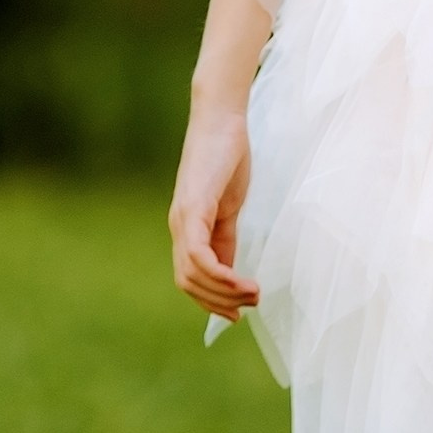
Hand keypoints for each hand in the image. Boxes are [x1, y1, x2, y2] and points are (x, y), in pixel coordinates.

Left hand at [169, 104, 258, 319]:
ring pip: (192, 274)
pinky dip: (219, 274)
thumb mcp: (229, 205)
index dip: (211, 301)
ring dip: (224, 292)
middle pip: (188, 283)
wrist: (222, 120)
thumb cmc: (228, 157)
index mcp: (187, 227)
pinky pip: (198, 254)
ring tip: (253, 294)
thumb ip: (226, 237)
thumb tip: (228, 270)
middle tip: (250, 306)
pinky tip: (241, 280)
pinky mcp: (192, 208)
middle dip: (219, 302)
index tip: (239, 313)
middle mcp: (178, 226)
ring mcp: (183, 218)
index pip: (190, 278)